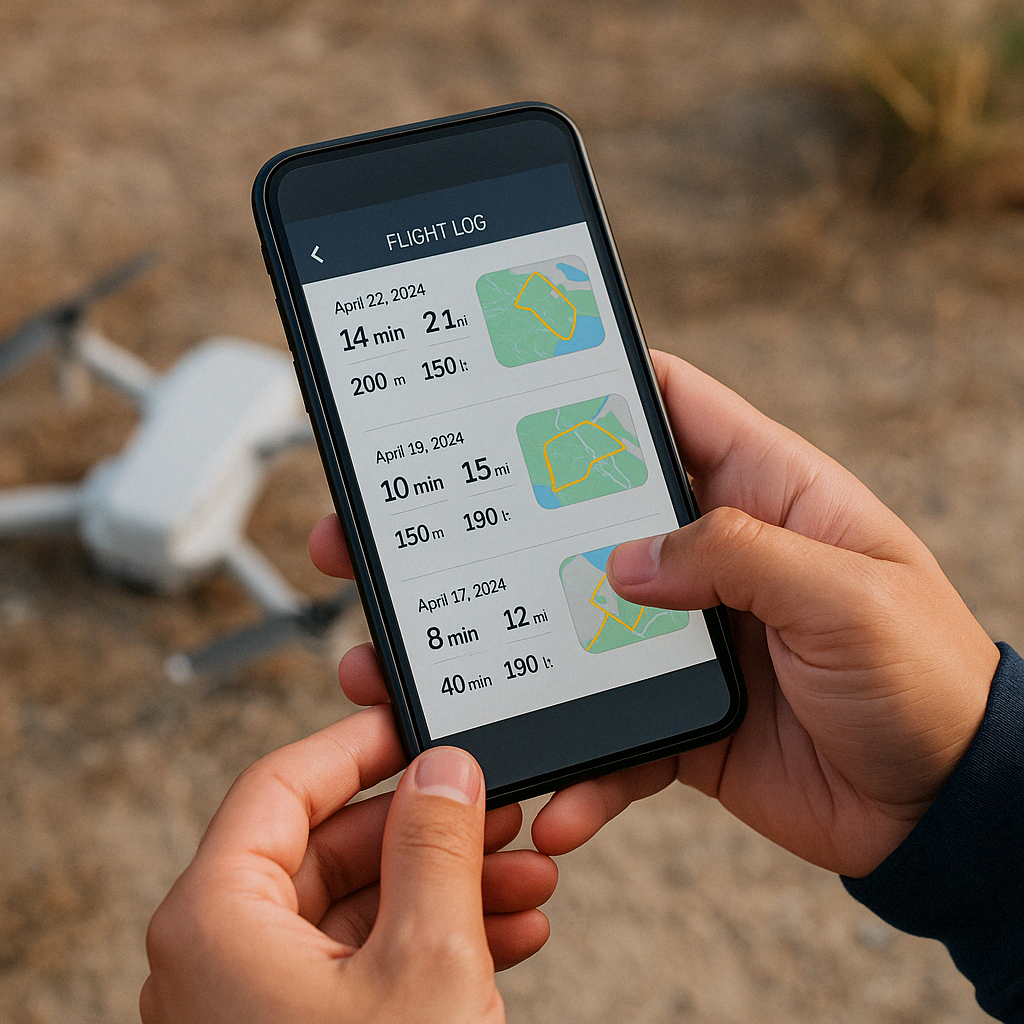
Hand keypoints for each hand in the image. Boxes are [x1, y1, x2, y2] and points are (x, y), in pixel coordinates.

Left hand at [141, 706, 556, 1023]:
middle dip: (429, 828)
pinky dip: (436, 937)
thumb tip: (443, 768)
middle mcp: (223, 953)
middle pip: (332, 845)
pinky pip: (367, 960)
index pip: (283, 783)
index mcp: (216, 917)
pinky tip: (509, 927)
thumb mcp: (426, 962)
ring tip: (528, 875)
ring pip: (360, 904)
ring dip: (448, 884)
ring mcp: (259, 1002)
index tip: (415, 724)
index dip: (357, 745)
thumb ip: (436, 844)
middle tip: (498, 810)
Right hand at [308, 352, 998, 877]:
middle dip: (492, 527)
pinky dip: (579, 765)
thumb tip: (624, 564)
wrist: (944, 809)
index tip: (502, 383)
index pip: (667, 406)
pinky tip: (551, 795)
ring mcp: (683, 636)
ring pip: (570, 626)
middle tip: (398, 535)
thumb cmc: (928, 679)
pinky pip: (608, 731)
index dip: (590, 384)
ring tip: (416, 676)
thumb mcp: (848, 595)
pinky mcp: (675, 715)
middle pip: (581, 520)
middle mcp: (710, 555)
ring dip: (502, 653)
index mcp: (760, 493)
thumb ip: (738, 558)